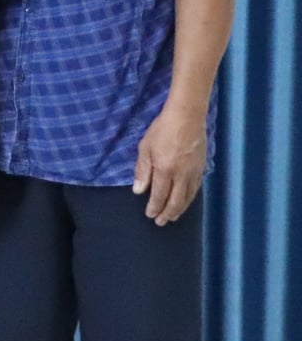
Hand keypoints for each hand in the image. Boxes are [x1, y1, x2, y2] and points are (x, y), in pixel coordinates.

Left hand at [133, 98, 208, 225]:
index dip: (155, 207)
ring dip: (180, 209)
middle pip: (175, 200)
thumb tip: (139, 191)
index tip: (150, 215)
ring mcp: (193, 172)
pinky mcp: (201, 167)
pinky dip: (190, 198)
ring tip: (173, 217)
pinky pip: (196, 188)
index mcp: (165, 170)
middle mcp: (181, 174)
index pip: (160, 195)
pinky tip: (186, 201)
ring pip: (188, 197)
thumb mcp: (145, 148)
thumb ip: (143, 171)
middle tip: (161, 222)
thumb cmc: (162, 130)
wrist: (187, 118)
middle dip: (167, 213)